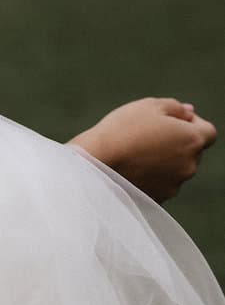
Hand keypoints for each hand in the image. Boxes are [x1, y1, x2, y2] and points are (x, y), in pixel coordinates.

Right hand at [68, 98, 216, 202]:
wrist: (96, 163)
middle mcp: (190, 165)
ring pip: (176, 168)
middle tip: (148, 134)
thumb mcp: (148, 106)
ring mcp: (175, 185)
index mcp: (192, 140)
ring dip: (164, 159)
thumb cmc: (122, 129)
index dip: (193, 122)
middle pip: (192, 151)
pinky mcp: (159, 198)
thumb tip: (189, 113)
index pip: (208, 131)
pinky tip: (131, 167)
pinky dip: (152, 175)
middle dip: (177, 141)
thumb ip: (175, 107)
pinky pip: (161, 183)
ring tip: (135, 151)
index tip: (172, 120)